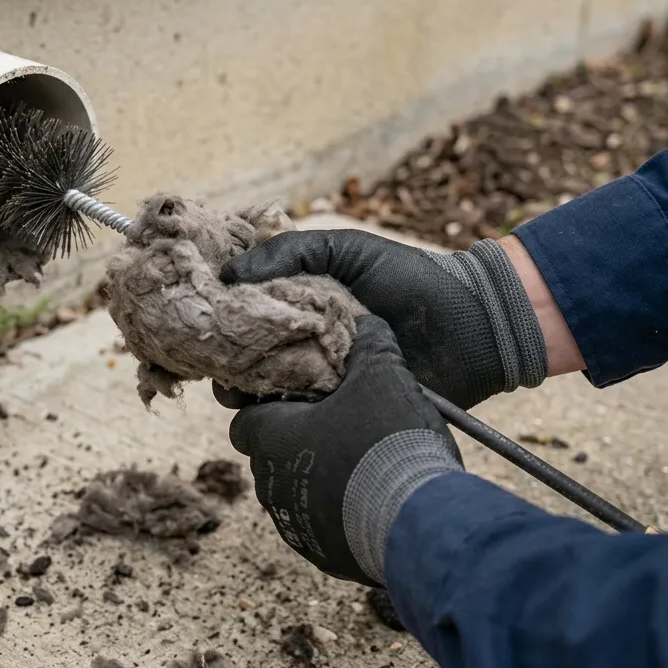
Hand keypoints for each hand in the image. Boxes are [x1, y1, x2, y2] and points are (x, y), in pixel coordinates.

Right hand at [219, 229, 547, 409]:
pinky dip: (280, 412)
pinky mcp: (337, 413)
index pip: (242, 314)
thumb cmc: (409, 278)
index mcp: (298, 307)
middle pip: (242, 358)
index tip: (198, 315)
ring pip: (261, 392)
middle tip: (215, 357)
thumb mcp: (345, 249)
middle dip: (223, 359)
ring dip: (244, 388)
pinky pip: (298, 419)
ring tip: (239, 382)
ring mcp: (317, 382)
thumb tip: (226, 274)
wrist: (468, 325)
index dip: (217, 315)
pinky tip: (274, 401)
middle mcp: (301, 345)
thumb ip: (288, 252)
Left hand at [226, 314, 463, 585]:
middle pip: (269, 455)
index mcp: (271, 438)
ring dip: (316, 478)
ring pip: (293, 493)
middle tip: (336, 426)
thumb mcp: (383, 375)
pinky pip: (319, 527)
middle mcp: (271, 484)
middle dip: (295, 441)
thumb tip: (365, 323)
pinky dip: (338, 513)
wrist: (417, 523)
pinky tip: (371, 499)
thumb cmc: (387, 441)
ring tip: (359, 464)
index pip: (243, 419)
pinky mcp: (321, 554)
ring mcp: (293, 524)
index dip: (267, 406)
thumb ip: (368, 344)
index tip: (297, 399)